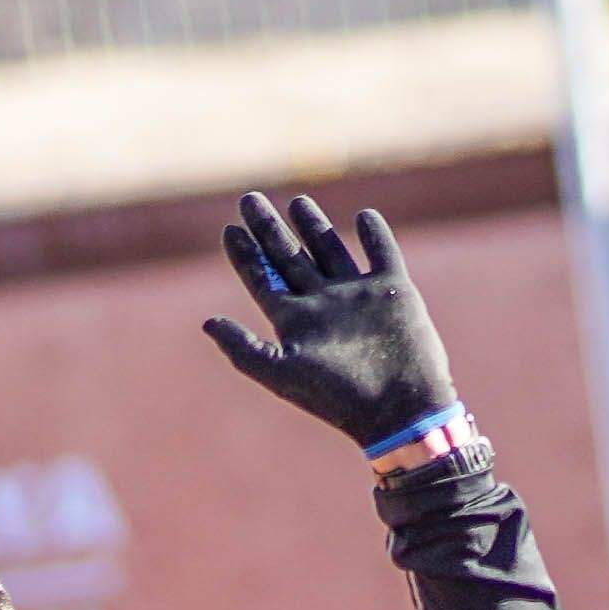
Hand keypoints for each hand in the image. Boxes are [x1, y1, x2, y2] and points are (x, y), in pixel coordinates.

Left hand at [202, 192, 458, 450]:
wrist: (401, 409)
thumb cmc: (339, 397)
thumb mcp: (283, 375)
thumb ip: (243, 350)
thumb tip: (207, 323)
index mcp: (296, 322)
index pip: (262, 279)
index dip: (244, 255)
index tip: (229, 229)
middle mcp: (323, 304)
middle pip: (289, 257)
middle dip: (268, 229)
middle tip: (249, 200)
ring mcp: (357, 296)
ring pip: (330, 250)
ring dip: (313, 226)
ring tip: (297, 202)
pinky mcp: (393, 291)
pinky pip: (382, 253)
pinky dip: (375, 233)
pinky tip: (365, 215)